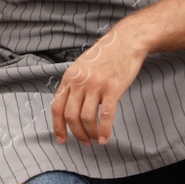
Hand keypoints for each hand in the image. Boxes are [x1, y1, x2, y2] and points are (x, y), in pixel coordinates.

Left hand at [51, 26, 146, 145]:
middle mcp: (79, 82)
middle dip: (76, 133)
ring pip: (86, 118)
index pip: (57, 107)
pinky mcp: (113, 88)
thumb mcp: (81, 66)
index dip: (57, 126)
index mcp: (69, 78)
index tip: (61, 139)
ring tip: (96, 140)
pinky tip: (106, 138)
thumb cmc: (106, 55)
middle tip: (84, 142)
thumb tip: (70, 108)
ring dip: (90, 133)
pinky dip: (105, 130)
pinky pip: (106, 115)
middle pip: (70, 115)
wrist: (127, 41)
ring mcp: (96, 85)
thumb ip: (74, 85)